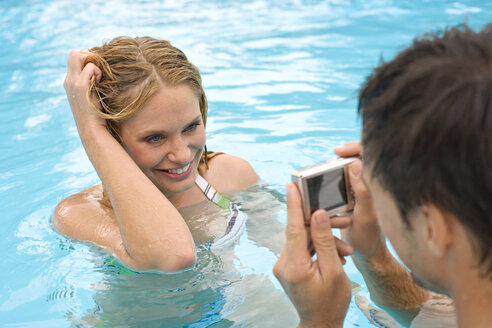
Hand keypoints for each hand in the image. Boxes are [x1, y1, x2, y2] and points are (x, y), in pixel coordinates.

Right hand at [64, 50, 105, 132]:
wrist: (91, 128)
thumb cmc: (95, 115)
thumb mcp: (91, 97)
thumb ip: (92, 85)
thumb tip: (103, 76)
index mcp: (70, 82)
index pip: (73, 58)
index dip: (86, 57)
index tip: (98, 68)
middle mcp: (68, 80)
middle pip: (73, 53)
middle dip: (88, 55)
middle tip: (100, 67)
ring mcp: (73, 82)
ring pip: (78, 55)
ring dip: (93, 62)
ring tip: (100, 76)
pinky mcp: (80, 85)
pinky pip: (90, 67)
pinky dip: (98, 71)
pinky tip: (101, 82)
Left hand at [273, 183, 351, 327]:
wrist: (321, 322)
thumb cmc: (331, 302)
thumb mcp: (334, 271)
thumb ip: (325, 241)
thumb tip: (318, 215)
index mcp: (295, 266)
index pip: (293, 228)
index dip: (293, 205)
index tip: (291, 185)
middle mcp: (284, 264)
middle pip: (302, 232)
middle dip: (324, 226)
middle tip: (345, 221)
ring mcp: (284, 266)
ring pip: (305, 240)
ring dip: (325, 240)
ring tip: (345, 250)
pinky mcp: (288, 267)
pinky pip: (303, 248)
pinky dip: (319, 248)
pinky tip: (336, 254)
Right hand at [334, 142, 386, 260]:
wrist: (365, 252)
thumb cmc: (368, 236)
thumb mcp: (365, 214)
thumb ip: (363, 190)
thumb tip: (357, 164)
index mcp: (380, 186)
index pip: (372, 155)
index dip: (356, 148)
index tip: (339, 152)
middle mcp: (372, 184)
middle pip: (360, 158)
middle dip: (345, 155)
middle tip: (334, 156)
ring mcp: (363, 189)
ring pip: (350, 168)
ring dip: (338, 168)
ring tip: (330, 171)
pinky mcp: (354, 195)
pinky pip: (344, 180)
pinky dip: (335, 180)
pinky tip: (330, 183)